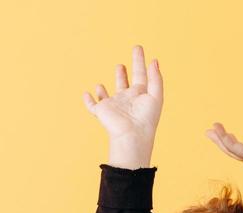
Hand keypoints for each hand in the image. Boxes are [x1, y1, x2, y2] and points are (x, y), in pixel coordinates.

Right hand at [81, 44, 162, 169]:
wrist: (131, 135)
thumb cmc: (146, 118)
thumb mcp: (156, 95)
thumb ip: (156, 78)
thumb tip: (154, 61)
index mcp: (139, 96)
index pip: (140, 75)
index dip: (140, 61)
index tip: (138, 48)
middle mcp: (126, 100)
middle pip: (124, 84)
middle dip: (123, 74)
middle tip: (122, 63)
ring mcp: (113, 106)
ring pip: (108, 95)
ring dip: (105, 89)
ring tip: (103, 82)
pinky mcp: (101, 112)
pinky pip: (92, 105)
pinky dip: (88, 100)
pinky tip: (86, 93)